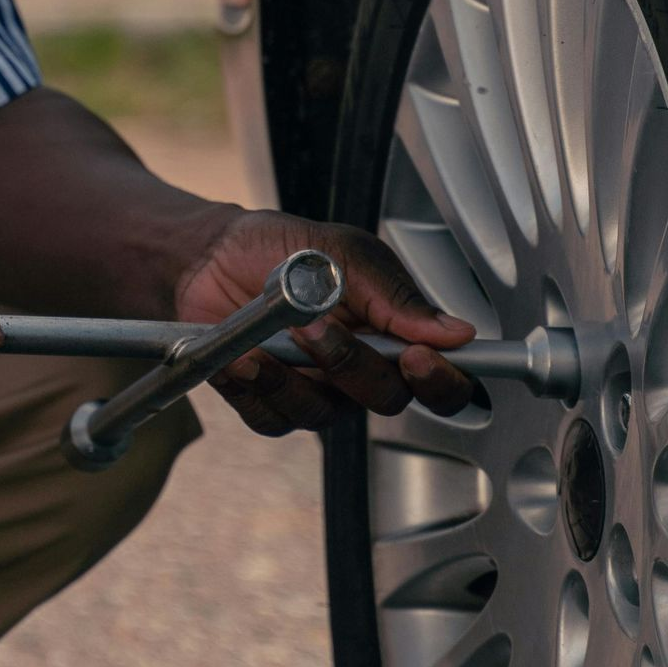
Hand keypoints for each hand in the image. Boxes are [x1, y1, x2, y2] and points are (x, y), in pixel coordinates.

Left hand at [173, 206, 475, 437]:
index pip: (440, 379)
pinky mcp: (270, 401)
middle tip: (316, 325)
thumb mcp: (343, 253)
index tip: (417, 358)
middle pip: (385, 399)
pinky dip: (252, 387)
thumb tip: (454, 331)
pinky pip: (272, 418)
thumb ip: (396, 296)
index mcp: (391, 331)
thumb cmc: (282, 249)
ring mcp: (316, 389)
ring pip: (323, 414)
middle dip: (351, 365)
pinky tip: (238, 357)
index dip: (441, 382)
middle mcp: (359, 369)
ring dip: (290, 378)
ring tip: (263, 339)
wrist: (213, 256)